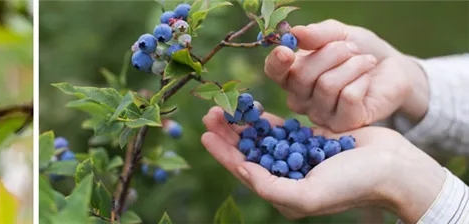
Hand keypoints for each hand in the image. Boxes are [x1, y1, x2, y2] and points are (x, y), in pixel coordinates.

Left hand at [200, 107, 444, 222]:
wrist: (393, 168)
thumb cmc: (353, 185)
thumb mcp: (308, 194)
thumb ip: (271, 187)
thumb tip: (243, 171)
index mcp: (284, 193)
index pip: (244, 171)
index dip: (223, 153)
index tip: (205, 135)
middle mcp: (288, 175)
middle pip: (249, 151)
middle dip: (228, 133)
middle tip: (210, 113)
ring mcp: (299, 156)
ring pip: (262, 138)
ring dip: (243, 123)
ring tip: (224, 107)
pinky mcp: (312, 139)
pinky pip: (282, 128)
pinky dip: (266, 118)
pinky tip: (251, 108)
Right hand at [264, 19, 428, 131]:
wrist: (392, 69)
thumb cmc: (360, 50)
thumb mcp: (339, 33)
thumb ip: (317, 34)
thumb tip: (295, 33)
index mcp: (292, 75)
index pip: (273, 71)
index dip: (276, 62)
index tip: (286, 50)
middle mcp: (300, 98)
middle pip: (302, 75)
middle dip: (332, 53)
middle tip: (351, 48)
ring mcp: (320, 114)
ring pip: (327, 86)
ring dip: (352, 65)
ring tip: (365, 62)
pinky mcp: (343, 124)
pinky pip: (348, 98)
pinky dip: (362, 81)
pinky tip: (367, 80)